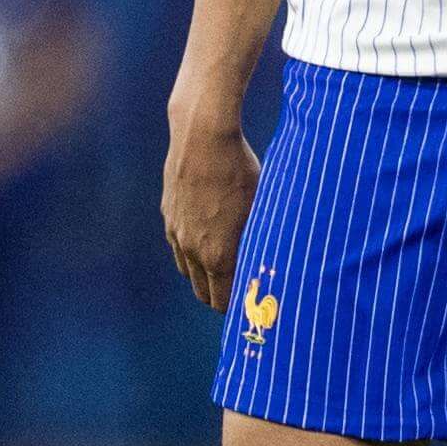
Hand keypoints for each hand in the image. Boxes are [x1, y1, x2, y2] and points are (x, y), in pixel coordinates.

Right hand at [162, 104, 260, 311]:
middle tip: (243, 293)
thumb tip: (277, 264)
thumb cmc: (243, 171)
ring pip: (189, 272)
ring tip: (228, 269)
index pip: (223, 302)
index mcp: (218, 255)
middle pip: (204, 294)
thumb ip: (262, 242)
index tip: (254, 304)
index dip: (239, 307)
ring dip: (206, 276)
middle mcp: (192, 250)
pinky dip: (193, 253)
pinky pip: (179, 248)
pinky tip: (210, 240)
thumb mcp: (263, 208)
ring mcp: (176, 234)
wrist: (203, 138)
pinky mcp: (169, 216)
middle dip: (222, 297)